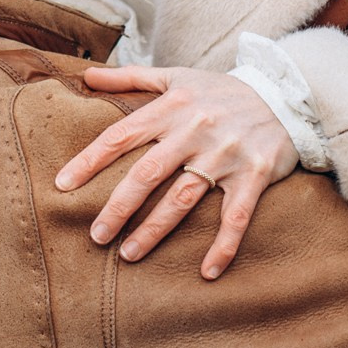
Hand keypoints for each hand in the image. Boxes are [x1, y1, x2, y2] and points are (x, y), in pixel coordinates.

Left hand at [53, 65, 297, 278]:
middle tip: (96, 235)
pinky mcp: (255, 175)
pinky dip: (223, 245)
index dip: (90, 160)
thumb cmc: (221, 90)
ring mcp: (225, 155)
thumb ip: (130, 78)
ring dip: (155, 230)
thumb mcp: (177, 76)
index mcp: (172, 107)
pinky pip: (236, 216)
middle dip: (119, 206)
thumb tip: (86, 77)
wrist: (284, 94)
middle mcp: (195, 130)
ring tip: (129, 254)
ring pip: (183, 198)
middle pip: (147, 172)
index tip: (62, 185)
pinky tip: (207, 271)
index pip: (121, 135)